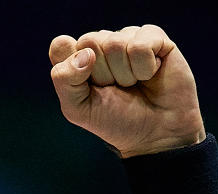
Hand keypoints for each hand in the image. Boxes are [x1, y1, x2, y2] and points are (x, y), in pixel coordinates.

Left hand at [48, 25, 205, 157]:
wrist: (156, 132)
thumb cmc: (115, 120)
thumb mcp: (78, 108)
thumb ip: (64, 80)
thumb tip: (85, 53)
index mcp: (76, 57)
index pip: (61, 45)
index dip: (74, 69)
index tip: (88, 87)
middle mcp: (100, 43)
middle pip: (90, 42)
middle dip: (103, 74)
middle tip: (115, 89)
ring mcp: (126, 37)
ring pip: (116, 44)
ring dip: (126, 74)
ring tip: (134, 84)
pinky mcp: (153, 36)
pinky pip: (141, 45)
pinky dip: (146, 68)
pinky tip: (150, 74)